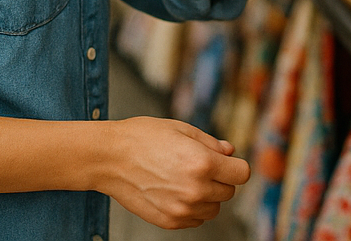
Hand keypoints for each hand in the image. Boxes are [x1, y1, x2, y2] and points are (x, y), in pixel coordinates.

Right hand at [102, 117, 249, 229]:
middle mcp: (196, 190)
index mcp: (203, 163)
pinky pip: (195, 220)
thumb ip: (210, 143)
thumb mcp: (181, 129)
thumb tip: (230, 152)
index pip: (242, 174)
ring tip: (184, 179)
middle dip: (219, 179)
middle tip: (197, 165)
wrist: (109, 158)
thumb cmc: (143, 137)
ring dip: (207, 196)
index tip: (225, 162)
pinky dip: (191, 208)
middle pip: (228, 192)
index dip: (235, 165)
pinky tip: (174, 191)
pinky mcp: (169, 221)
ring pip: (213, 209)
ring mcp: (182, 209)